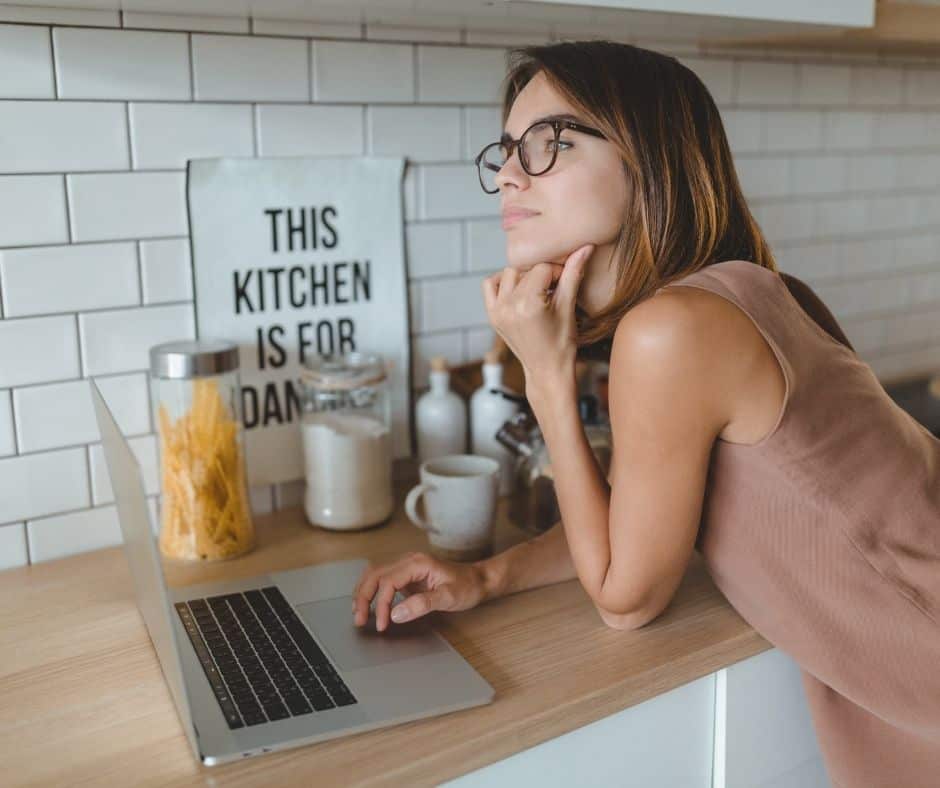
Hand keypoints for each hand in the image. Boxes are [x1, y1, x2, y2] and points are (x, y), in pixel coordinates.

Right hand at [351, 552, 489, 631]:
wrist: (479, 580)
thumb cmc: (467, 586)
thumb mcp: (448, 597)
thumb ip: (422, 604)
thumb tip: (396, 614)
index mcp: (417, 563)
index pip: (388, 581)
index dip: (381, 604)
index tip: (382, 624)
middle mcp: (408, 560)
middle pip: (374, 574)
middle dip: (363, 597)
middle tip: (359, 620)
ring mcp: (406, 566)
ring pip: (374, 575)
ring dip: (364, 593)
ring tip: (358, 613)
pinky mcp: (406, 575)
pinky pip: (382, 580)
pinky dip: (372, 591)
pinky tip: (368, 605)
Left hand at [482, 244, 593, 390]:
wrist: (547, 371)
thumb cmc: (562, 343)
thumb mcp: (569, 306)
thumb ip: (573, 274)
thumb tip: (585, 247)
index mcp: (528, 304)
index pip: (543, 268)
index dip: (558, 272)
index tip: (566, 283)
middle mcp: (509, 306)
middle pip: (527, 269)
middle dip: (543, 274)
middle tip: (554, 289)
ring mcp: (497, 311)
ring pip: (509, 273)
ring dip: (524, 277)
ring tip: (538, 291)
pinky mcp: (492, 315)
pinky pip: (490, 285)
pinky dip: (503, 282)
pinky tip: (519, 291)